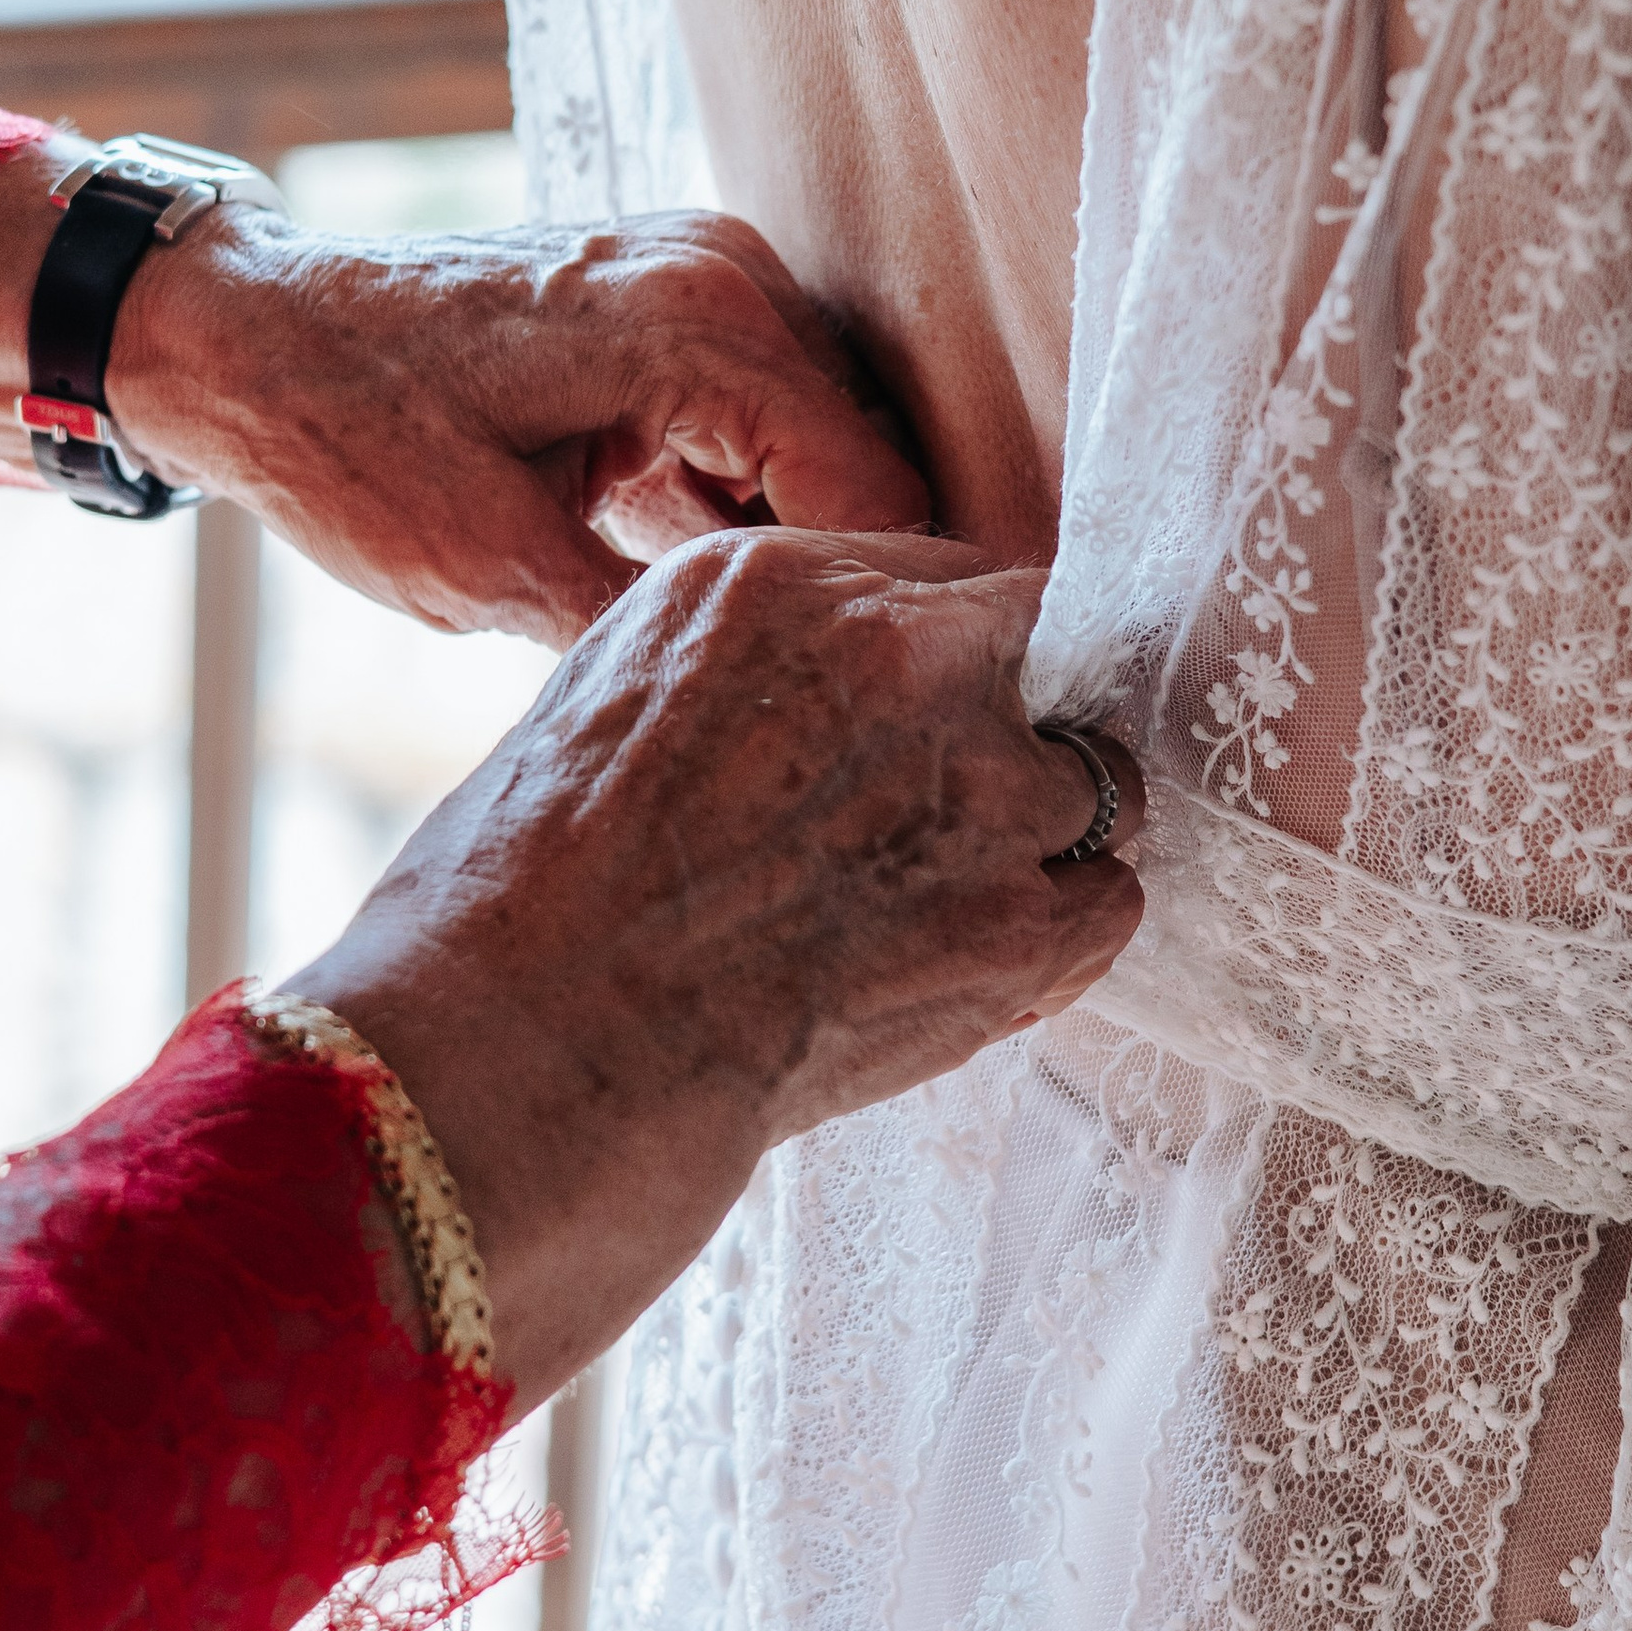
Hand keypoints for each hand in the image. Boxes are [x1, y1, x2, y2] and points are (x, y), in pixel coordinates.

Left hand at [112, 203, 926, 640]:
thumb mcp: (495, 572)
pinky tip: (663, 572)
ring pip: (821, 447)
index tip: (843, 702)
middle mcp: (728, 273)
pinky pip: (763, 419)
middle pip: (869, 462)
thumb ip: (662, 620)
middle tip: (771, 686)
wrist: (243, 340)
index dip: (866, 608)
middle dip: (832, 578)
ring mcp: (708, 273)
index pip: (875, 490)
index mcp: (699, 322)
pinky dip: (734, 504)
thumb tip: (785, 685)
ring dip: (780, 545)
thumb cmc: (344, 439)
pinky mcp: (678, 300)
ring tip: (711, 637)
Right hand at [292, 533, 1143, 1413]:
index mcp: (785, 583)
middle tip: (929, 816)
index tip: (917, 722)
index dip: (936, 662)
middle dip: (998, 729)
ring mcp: (979, 789)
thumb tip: (824, 700)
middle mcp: (904, 657)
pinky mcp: (1020, 921)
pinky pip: (1107, 903)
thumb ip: (750, 666)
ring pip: (1092, 781)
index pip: (945, 581)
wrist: (533, 1049)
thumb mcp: (609, 697)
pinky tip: (967, 970)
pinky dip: (1056, 940)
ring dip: (1033, 840)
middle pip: (1037, 654)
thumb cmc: (523, 896)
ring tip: (935, 911)